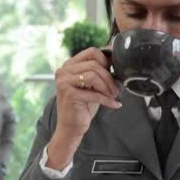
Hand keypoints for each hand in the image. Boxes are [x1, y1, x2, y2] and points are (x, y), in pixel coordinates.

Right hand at [48, 48, 121, 166]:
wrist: (71, 127)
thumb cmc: (82, 106)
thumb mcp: (92, 85)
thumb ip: (99, 71)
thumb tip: (115, 57)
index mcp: (69, 65)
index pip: (92, 52)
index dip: (106, 60)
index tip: (114, 71)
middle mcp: (64, 71)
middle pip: (94, 64)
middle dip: (109, 77)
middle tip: (116, 89)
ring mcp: (64, 81)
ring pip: (94, 75)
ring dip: (108, 87)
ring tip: (114, 95)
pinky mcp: (70, 93)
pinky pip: (95, 93)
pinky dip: (107, 100)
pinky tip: (114, 104)